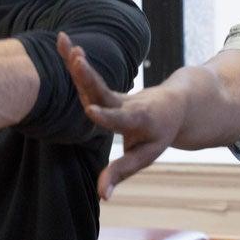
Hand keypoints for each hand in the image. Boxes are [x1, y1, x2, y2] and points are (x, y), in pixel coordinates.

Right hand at [57, 32, 183, 199]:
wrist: (176, 104)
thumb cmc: (159, 134)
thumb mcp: (145, 155)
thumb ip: (121, 172)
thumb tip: (102, 197)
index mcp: (138, 120)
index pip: (120, 120)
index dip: (106, 116)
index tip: (91, 111)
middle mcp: (126, 103)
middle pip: (104, 91)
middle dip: (89, 77)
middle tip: (77, 60)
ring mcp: (116, 93)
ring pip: (94, 78)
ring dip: (77, 61)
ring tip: (64, 42)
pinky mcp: (106, 88)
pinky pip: (89, 75)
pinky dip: (75, 59)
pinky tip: (63, 42)